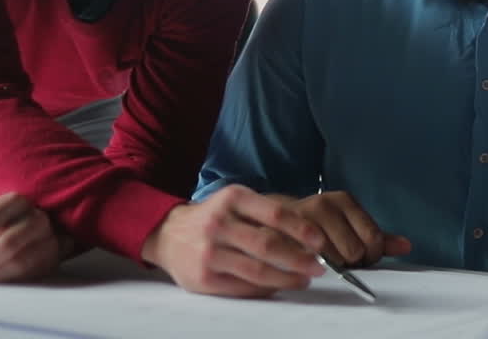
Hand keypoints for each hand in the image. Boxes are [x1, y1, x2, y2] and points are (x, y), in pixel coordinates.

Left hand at [0, 193, 72, 282]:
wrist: (46, 229)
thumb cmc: (7, 228)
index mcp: (13, 202)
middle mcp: (36, 214)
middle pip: (6, 244)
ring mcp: (50, 234)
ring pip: (20, 260)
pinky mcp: (57, 253)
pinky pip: (31, 271)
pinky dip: (10, 278)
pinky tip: (1, 276)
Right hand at [141, 185, 325, 297]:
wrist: (167, 234)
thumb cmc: (212, 217)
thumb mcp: (235, 202)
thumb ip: (265, 212)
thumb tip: (308, 233)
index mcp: (233, 198)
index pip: (275, 214)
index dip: (302, 229)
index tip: (320, 242)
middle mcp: (219, 223)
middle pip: (268, 245)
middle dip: (299, 259)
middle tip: (319, 266)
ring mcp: (209, 252)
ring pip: (257, 270)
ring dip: (286, 278)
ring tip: (303, 280)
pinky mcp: (203, 278)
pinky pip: (242, 287)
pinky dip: (265, 289)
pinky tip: (278, 286)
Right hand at [289, 191, 411, 266]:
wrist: (275, 223)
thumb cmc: (320, 229)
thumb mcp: (351, 227)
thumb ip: (378, 237)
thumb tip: (406, 247)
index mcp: (344, 200)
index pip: (373, 239)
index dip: (370, 256)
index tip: (361, 257)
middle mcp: (322, 204)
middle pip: (355, 251)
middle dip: (352, 263)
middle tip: (341, 260)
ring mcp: (301, 219)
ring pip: (333, 260)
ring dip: (332, 268)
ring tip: (325, 262)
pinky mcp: (283, 236)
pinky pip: (310, 264)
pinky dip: (315, 270)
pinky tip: (311, 266)